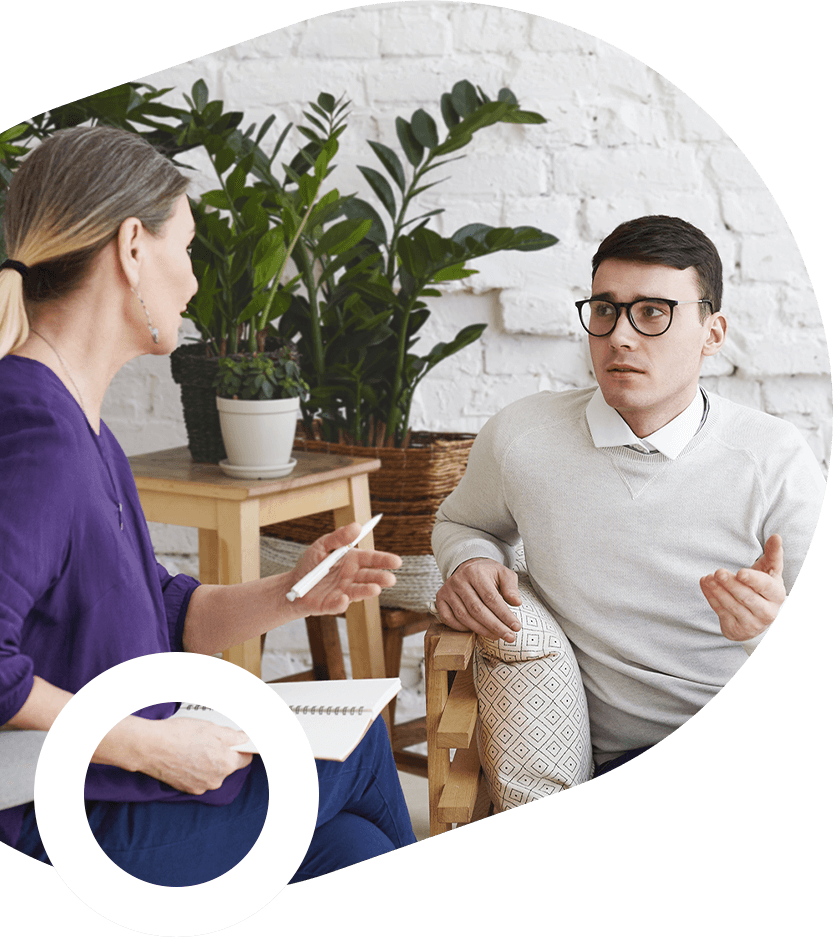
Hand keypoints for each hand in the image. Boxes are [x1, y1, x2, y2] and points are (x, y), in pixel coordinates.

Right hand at [138, 717, 252, 795]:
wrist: (151, 747)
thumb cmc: (179, 735)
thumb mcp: (212, 728)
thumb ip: (233, 736)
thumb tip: (244, 739)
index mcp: (226, 764)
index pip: (245, 759)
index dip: (242, 749)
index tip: (239, 743)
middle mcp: (215, 779)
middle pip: (228, 766)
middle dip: (223, 754)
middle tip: (210, 740)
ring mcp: (201, 786)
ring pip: (213, 773)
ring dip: (209, 762)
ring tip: (194, 747)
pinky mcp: (187, 789)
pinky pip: (199, 778)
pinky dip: (196, 769)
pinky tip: (187, 756)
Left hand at [291, 522, 401, 616]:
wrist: (293, 587)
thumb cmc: (310, 564)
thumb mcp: (322, 545)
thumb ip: (338, 537)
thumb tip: (357, 525)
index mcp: (352, 560)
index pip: (371, 559)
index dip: (385, 560)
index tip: (397, 562)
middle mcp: (352, 577)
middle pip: (370, 576)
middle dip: (381, 578)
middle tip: (391, 579)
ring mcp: (344, 591)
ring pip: (359, 591)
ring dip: (367, 590)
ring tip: (376, 589)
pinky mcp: (332, 605)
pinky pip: (339, 605)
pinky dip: (341, 603)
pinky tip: (344, 598)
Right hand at [433, 557, 521, 641]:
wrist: (468, 567)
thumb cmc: (488, 574)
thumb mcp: (503, 574)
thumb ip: (511, 587)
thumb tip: (516, 602)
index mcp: (475, 572)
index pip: (491, 598)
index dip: (504, 615)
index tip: (516, 627)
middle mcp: (458, 580)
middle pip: (477, 610)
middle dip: (495, 626)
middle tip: (509, 637)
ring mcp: (447, 590)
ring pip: (463, 617)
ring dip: (481, 630)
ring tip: (497, 636)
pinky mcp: (440, 598)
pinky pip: (448, 619)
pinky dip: (461, 628)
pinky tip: (476, 631)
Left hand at [700, 534, 786, 641]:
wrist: (758, 615)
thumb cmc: (763, 586)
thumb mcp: (770, 571)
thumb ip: (773, 554)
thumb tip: (776, 536)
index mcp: (777, 595)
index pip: (765, 587)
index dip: (753, 580)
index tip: (740, 572)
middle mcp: (767, 612)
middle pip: (747, 597)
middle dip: (731, 585)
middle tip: (718, 572)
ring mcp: (752, 623)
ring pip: (732, 606)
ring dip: (718, 591)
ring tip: (708, 578)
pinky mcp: (736, 629)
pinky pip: (721, 612)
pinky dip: (711, 598)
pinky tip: (705, 584)